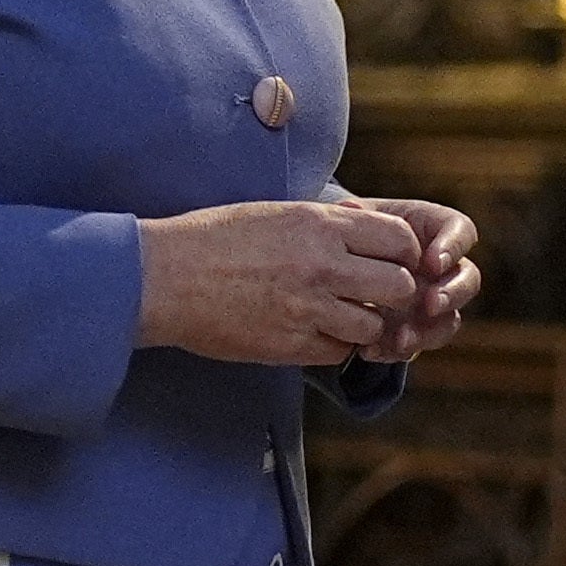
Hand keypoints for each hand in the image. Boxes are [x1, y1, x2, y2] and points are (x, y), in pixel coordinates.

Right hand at [138, 199, 422, 365]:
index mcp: (319, 225)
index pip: (400, 239)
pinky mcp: (290, 345)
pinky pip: (339, 353)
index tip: (390, 261)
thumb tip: (363, 222)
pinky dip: (334, 347)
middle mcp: (322, 265)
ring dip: (364, 326)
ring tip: (340, 317)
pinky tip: (314, 334)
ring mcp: (308, 308)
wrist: (163, 278)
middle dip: (393, 293)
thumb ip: (324, 223)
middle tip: (373, 296)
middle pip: (400, 286)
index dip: (403, 254)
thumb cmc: (213, 238)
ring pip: (373, 327)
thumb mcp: (275, 213)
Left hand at [346, 196, 483, 362]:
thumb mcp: (352, 220)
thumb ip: (357, 219)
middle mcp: (442, 268)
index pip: (462, 232)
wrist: (338, 269)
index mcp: (434, 230)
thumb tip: (352, 211)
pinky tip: (371, 351)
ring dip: (430, 332)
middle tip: (431, 304)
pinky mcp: (415, 329)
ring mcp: (432, 301)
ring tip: (402, 339)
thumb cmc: (351, 233)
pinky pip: (419, 345)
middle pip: (468, 279)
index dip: (453, 247)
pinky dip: (397, 351)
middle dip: (453, 294)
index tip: (432, 262)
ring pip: (451, 320)